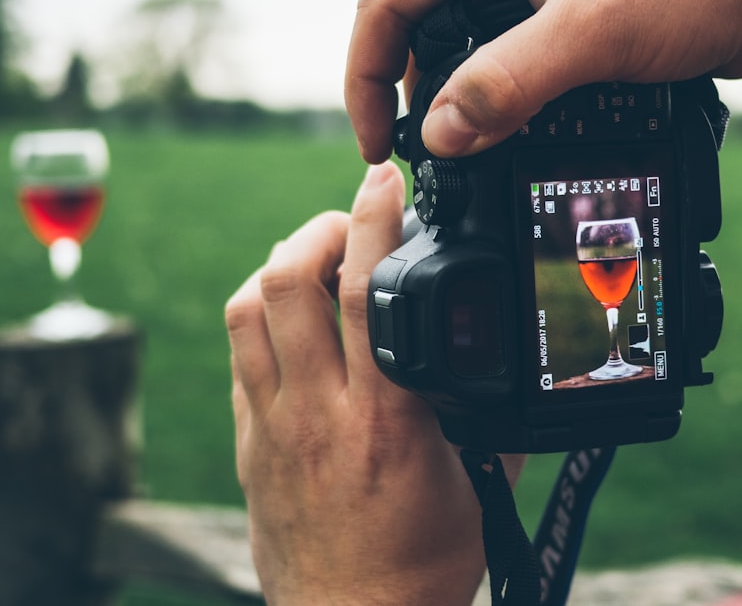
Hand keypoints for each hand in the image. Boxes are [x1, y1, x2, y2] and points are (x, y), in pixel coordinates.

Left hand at [226, 162, 522, 604]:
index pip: (368, 291)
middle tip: (349, 220)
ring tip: (315, 258)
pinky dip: (260, 313)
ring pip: (248, 310)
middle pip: (289, 282)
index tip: (384, 179)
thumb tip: (502, 353)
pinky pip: (239, 354)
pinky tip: (291, 314)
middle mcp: (319, 412)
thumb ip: (488, 411)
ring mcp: (274, 425)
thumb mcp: (480, 482)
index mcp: (386, 417)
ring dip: (279, 263)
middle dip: (317, 227)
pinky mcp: (250, 442)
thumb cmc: (423, 562)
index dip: (374, 218)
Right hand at [346, 0, 741, 162]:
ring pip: (460, 35)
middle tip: (421, 153)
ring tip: (465, 146)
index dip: (366, 76)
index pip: (387, 0)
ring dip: (453, 92)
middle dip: (406, 87)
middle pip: (416, 17)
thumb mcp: (589, 35)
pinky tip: (511, 122)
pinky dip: (495, 87)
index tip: (380, 144)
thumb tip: (438, 134)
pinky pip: (504, 45)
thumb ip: (505, 84)